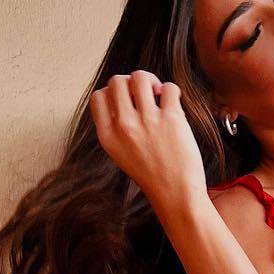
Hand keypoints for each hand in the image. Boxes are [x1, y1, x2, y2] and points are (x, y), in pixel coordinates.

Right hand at [88, 70, 206, 212]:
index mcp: (108, 136)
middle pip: (117, 80)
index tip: (125, 102)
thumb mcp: (121, 154)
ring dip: (151, 81)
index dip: (111, 93)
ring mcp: (147, 121)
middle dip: (131, 82)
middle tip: (145, 94)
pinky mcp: (171, 119)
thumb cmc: (152, 175)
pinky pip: (168, 87)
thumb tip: (124, 94)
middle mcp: (124, 126)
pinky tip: (174, 102)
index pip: (98, 96)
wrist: (176, 196)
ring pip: (140, 77)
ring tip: (159, 95)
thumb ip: (116, 127)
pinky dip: (171, 90)